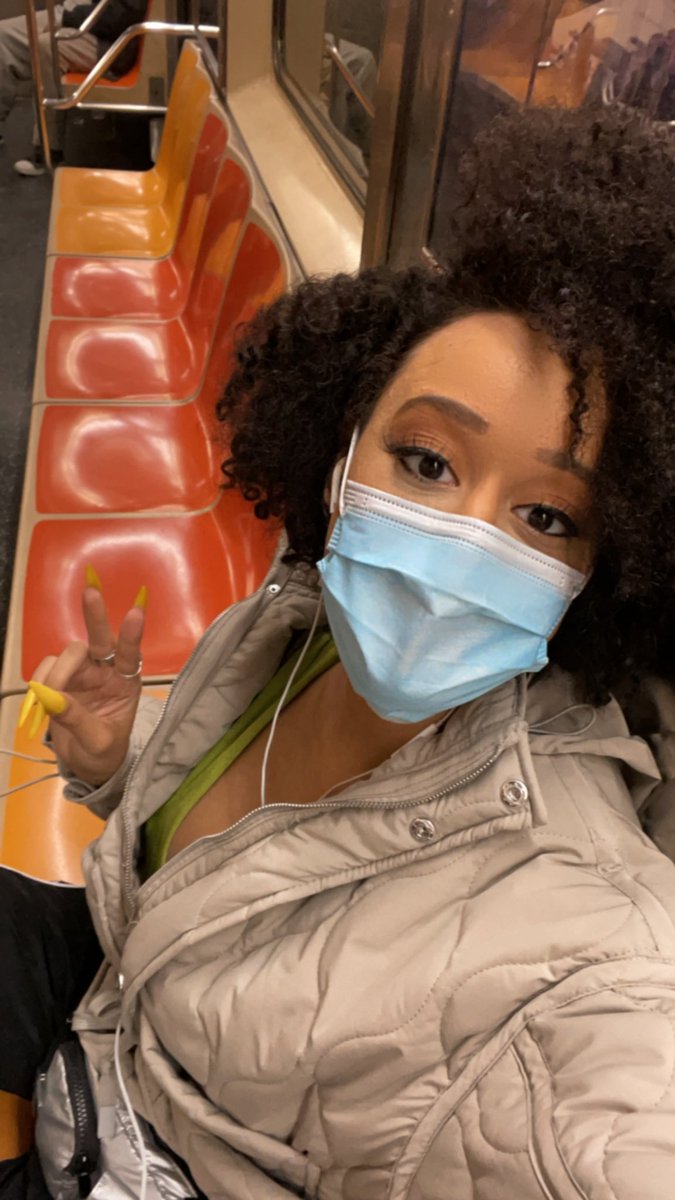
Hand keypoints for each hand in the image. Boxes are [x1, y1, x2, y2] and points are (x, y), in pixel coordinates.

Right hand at [20, 567, 146, 786]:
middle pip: (101, 639)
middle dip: (95, 616)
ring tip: (49, 700)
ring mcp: (83, 672)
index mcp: (127, 684)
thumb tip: (53, 699)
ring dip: (58, 672)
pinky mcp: (61, 677)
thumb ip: (78, 721)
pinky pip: (47, 667)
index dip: (132, 635)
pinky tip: (41, 699)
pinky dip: (41, 679)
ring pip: (68, 654)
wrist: (88, 763)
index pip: (132, 656)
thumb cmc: (104, 753)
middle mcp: (106, 671)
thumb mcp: (97, 743)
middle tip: (91, 592)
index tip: (136, 613)